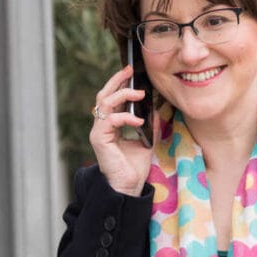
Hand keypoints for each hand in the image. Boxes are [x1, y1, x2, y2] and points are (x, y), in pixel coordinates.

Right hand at [89, 65, 152, 196]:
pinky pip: (110, 120)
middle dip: (116, 80)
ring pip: (104, 103)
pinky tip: (139, 120)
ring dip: (122, 94)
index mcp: (111, 125)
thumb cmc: (134, 167)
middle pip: (104, 95)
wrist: (129, 186)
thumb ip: (150, 125)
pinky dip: (125, 117)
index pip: (112, 98)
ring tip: (138, 93)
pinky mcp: (99, 139)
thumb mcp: (147, 141)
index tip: (131, 72)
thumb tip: (158, 109)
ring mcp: (98, 132)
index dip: (120, 84)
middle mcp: (102, 126)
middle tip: (129, 70)